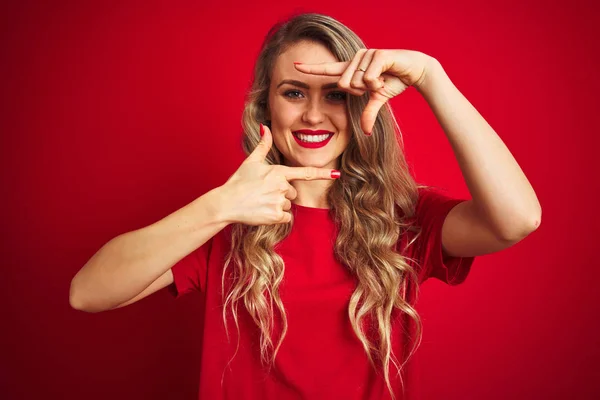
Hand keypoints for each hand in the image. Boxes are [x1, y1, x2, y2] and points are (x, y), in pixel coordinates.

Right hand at [219, 124, 339, 224]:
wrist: (226, 203)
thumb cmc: (238, 181)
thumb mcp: (251, 161)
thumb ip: (263, 145)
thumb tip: (264, 126)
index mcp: (278, 172)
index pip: (305, 173)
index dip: (323, 173)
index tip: (337, 174)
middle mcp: (281, 186)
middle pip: (293, 192)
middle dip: (282, 193)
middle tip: (264, 193)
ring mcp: (279, 202)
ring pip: (289, 205)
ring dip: (278, 205)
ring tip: (261, 202)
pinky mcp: (276, 216)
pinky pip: (286, 218)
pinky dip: (277, 217)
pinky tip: (264, 212)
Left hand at [294, 49, 435, 133]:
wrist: (414, 70)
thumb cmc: (394, 81)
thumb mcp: (377, 100)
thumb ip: (368, 114)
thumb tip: (366, 132)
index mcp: (351, 70)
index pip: (327, 70)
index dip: (311, 68)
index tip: (294, 65)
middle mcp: (354, 60)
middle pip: (344, 84)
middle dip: (361, 91)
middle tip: (375, 85)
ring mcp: (364, 55)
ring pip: (357, 82)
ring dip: (372, 87)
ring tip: (383, 78)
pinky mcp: (376, 54)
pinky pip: (369, 78)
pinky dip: (379, 83)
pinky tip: (387, 75)